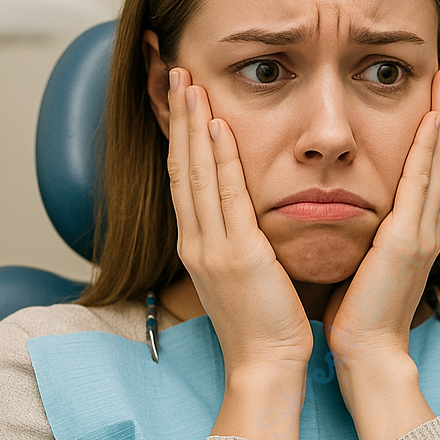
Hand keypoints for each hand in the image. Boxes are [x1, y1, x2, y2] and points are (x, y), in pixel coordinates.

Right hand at [166, 68, 313, 381]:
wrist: (266, 366)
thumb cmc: (265, 326)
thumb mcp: (246, 277)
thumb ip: (242, 243)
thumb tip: (249, 222)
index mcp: (201, 246)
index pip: (185, 180)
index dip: (179, 138)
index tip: (180, 102)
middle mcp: (197, 241)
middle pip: (181, 167)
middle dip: (176, 119)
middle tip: (174, 74)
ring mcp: (212, 247)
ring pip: (195, 173)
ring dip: (190, 125)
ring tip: (187, 82)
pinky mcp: (235, 255)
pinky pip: (225, 195)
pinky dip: (218, 158)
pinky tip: (215, 125)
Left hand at [323, 54, 439, 375]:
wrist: (369, 353)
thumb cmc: (360, 315)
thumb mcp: (366, 262)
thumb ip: (370, 233)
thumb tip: (358, 212)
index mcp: (413, 229)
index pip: (428, 165)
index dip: (434, 123)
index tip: (433, 88)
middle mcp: (425, 224)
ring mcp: (422, 230)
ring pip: (438, 158)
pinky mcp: (409, 240)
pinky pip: (422, 183)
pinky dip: (430, 147)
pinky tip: (433, 115)